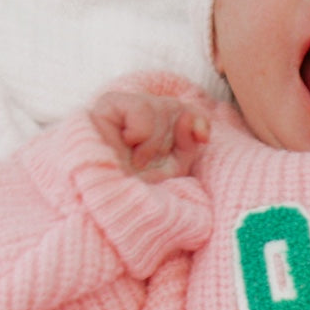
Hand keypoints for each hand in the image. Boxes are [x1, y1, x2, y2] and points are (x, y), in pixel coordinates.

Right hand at [89, 89, 209, 181]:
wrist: (111, 203)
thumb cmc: (139, 188)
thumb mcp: (173, 169)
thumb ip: (187, 142)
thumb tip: (187, 116)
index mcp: (157, 128)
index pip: (186, 110)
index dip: (198, 119)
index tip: (203, 138)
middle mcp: (140, 115)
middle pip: (173, 107)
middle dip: (168, 139)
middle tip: (147, 163)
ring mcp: (123, 108)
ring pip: (158, 105)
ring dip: (152, 141)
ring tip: (136, 161)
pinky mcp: (107, 106)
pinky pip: (139, 106)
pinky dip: (140, 131)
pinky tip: (126, 145)